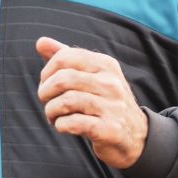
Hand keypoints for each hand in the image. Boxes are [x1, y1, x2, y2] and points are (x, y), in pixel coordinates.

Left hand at [35, 36, 148, 169]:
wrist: (137, 135)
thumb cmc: (106, 103)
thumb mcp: (92, 76)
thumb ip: (66, 58)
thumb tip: (41, 42)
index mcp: (106, 65)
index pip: (64, 57)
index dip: (47, 72)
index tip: (47, 84)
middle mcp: (111, 83)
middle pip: (62, 79)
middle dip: (45, 92)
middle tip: (47, 102)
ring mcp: (112, 106)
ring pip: (66, 101)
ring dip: (51, 111)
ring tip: (53, 116)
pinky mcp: (109, 129)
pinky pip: (73, 123)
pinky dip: (61, 125)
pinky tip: (63, 126)